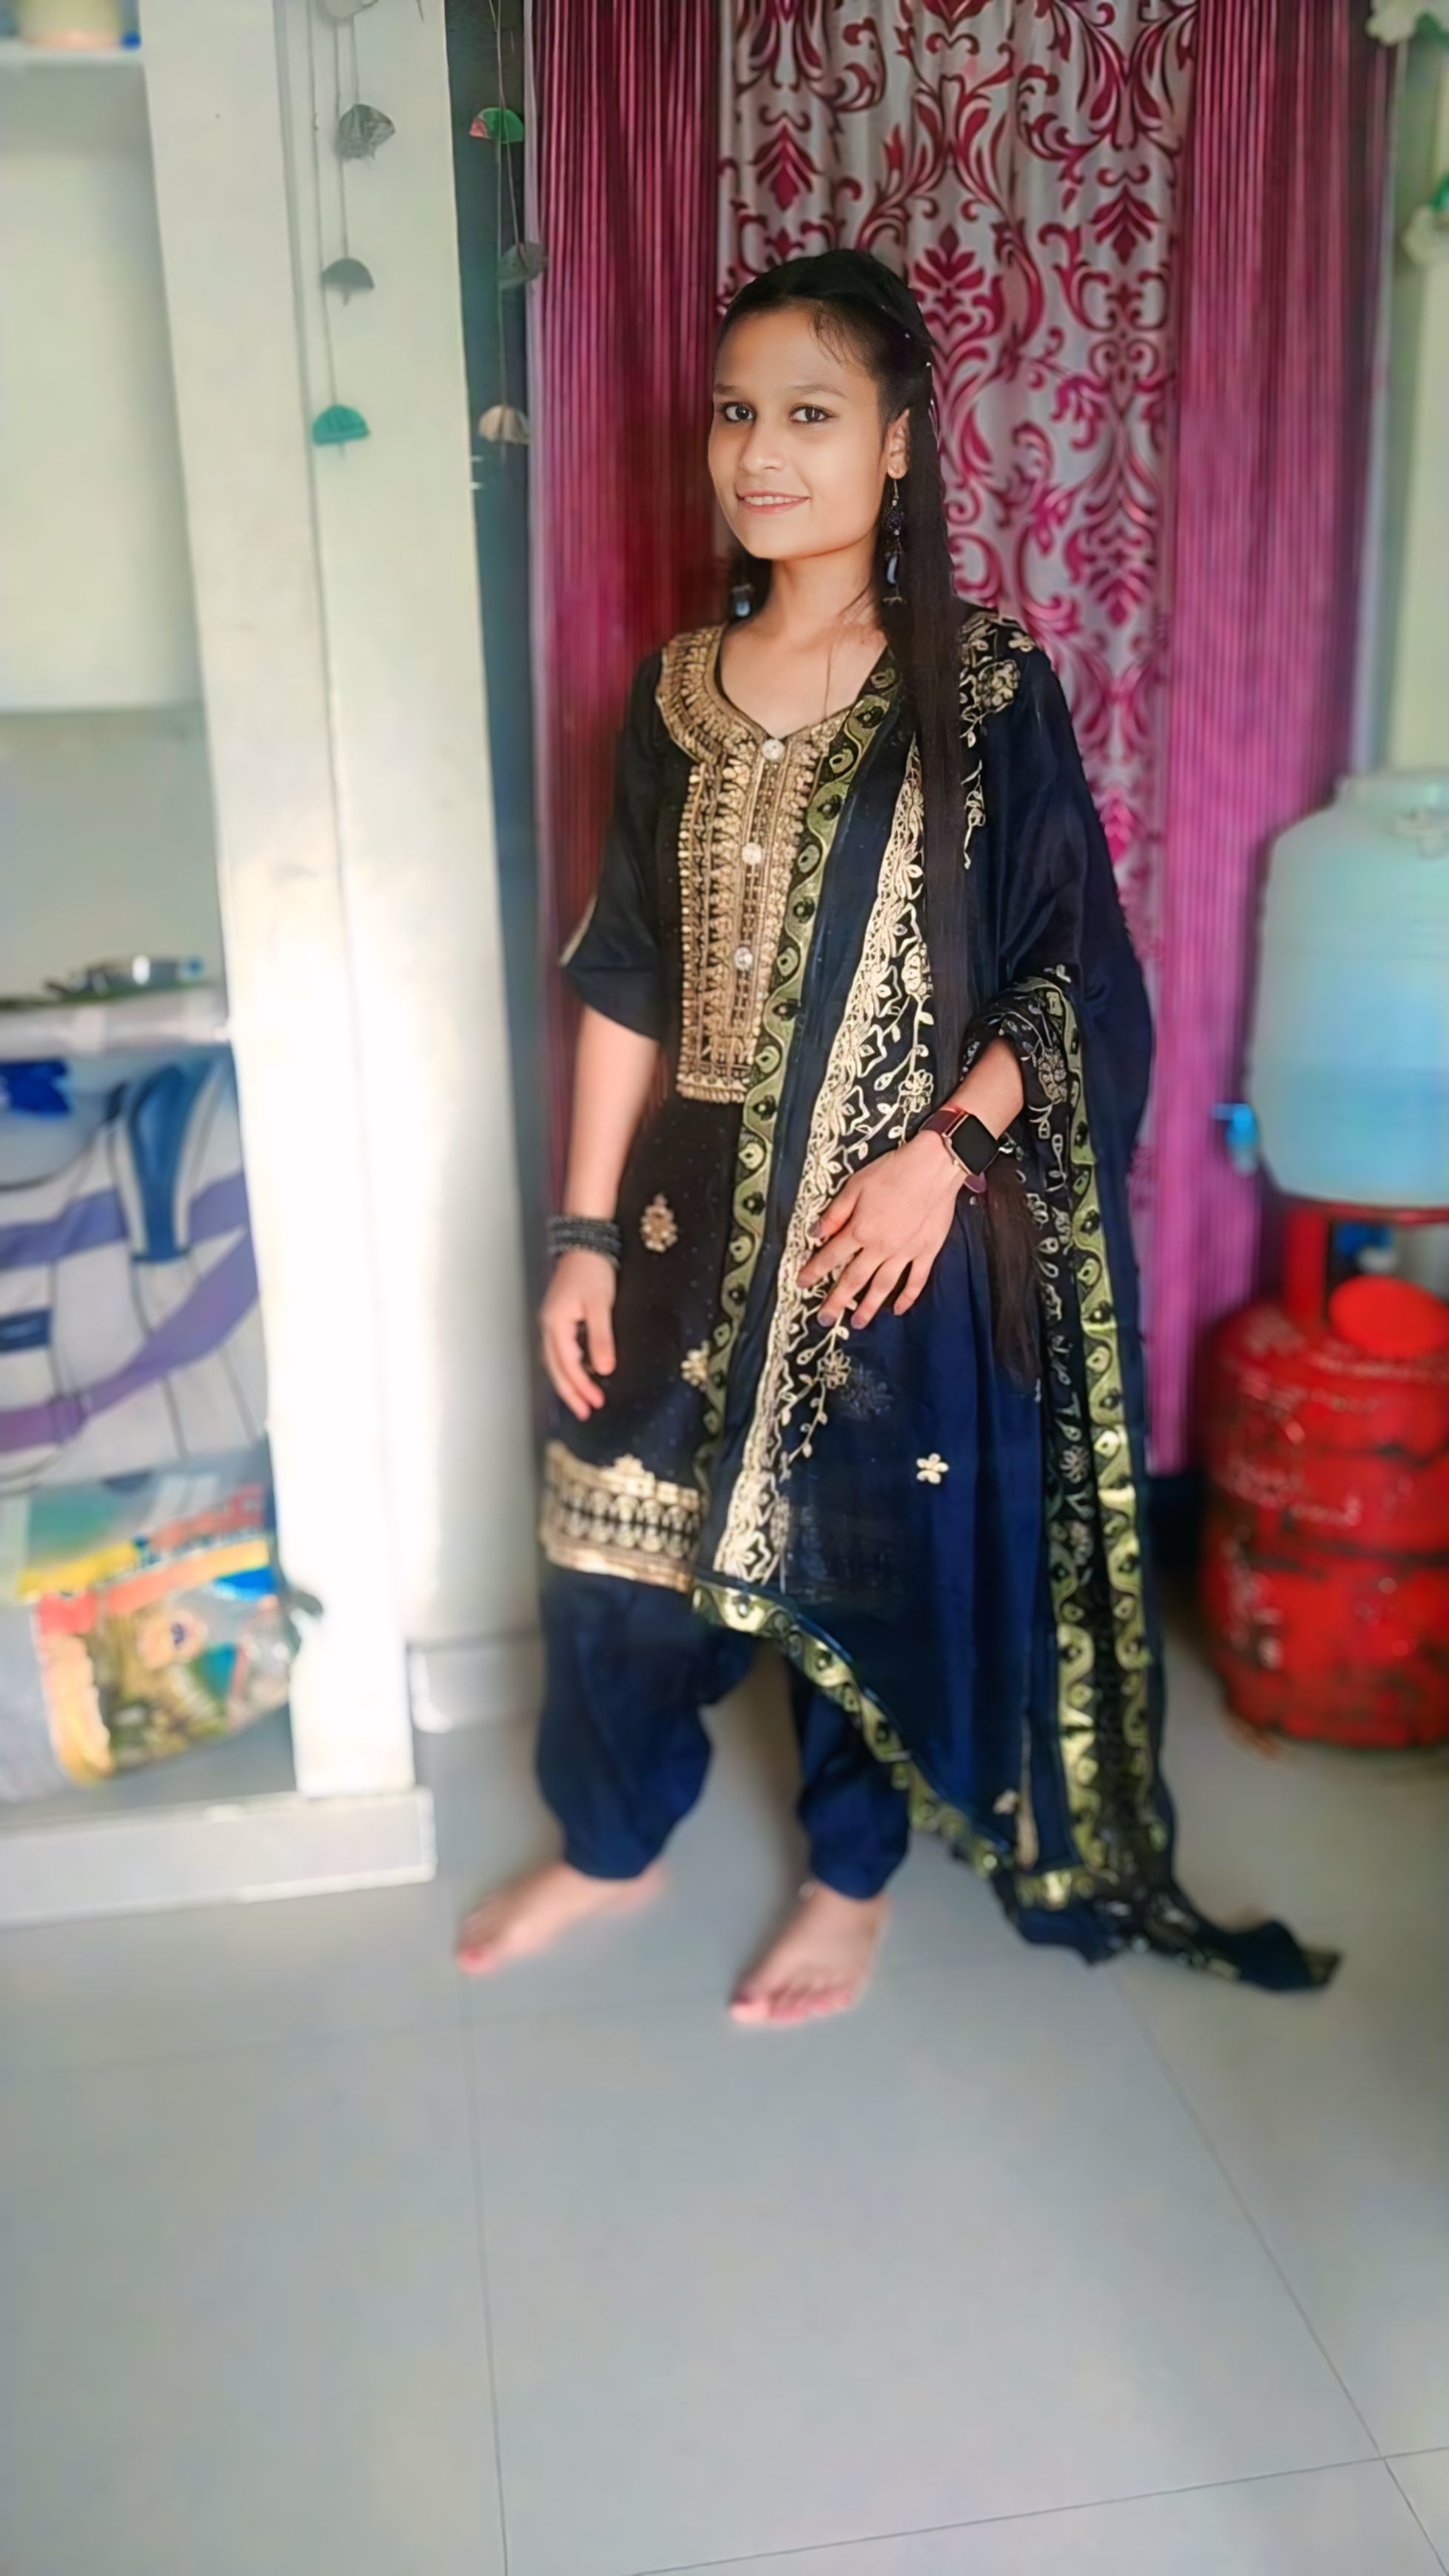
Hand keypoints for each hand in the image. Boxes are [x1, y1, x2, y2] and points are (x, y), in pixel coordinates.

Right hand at [540, 1249, 616, 1419]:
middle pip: (555, 1369)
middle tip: (586, 1413)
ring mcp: (551, 1322)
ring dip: (567, 1382)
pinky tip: (579, 1373)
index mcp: (555, 1325)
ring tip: (582, 1400)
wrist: (584, 1242)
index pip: (568, 1366)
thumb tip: (603, 1371)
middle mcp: (548, 1326)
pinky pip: (558, 1350)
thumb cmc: (593, 1271)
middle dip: (570, 1393)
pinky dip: (567, 1366)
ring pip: (554, 1361)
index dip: (582, 1387)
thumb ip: (601, 1339)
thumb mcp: (601, 1306)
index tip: (596, 1404)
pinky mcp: (558, 1317)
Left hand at [799, 1133, 963, 1329]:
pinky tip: (898, 1309)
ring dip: (869, 1307)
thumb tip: (816, 1233)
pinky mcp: (926, 1251)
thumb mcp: (855, 1186)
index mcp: (860, 1231)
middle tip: (824, 1319)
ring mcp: (905, 1252)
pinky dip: (907, 1297)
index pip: (830, 1257)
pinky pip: (916, 1280)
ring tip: (858, 1323)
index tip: (802, 1283)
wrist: (933, 1167)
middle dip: (837, 1302)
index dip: (814, 1271)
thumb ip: (835, 1213)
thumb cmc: (893, 1171)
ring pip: (883, 1287)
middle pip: (853, 1280)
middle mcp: (880, 1247)